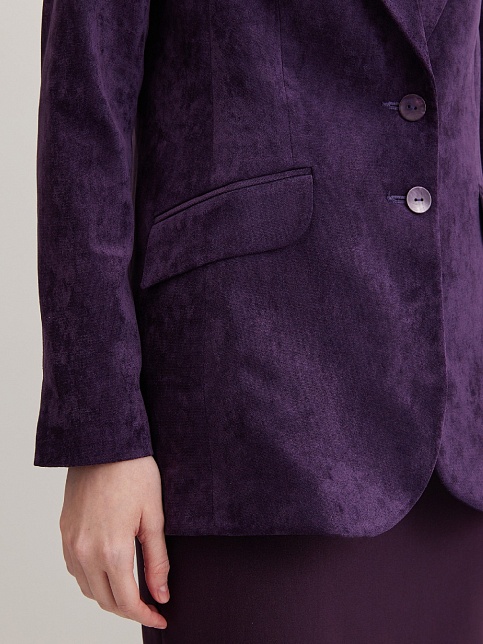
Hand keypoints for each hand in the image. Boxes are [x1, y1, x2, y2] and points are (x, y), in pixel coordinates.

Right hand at [59, 455, 168, 629]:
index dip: (145, 615)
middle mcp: (85, 551)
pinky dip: (92, 578)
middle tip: (150, 606)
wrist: (103, 442)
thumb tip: (160, 594)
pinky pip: (75, 569)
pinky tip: (110, 569)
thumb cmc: (134, 473)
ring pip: (87, 587)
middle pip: (105, 600)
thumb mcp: (154, 516)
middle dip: (129, 610)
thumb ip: (157, 560)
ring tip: (133, 589)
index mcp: (112, 549)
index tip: (161, 617)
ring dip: (109, 595)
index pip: (127, 601)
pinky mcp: (65, 531)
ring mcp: (71, 542)